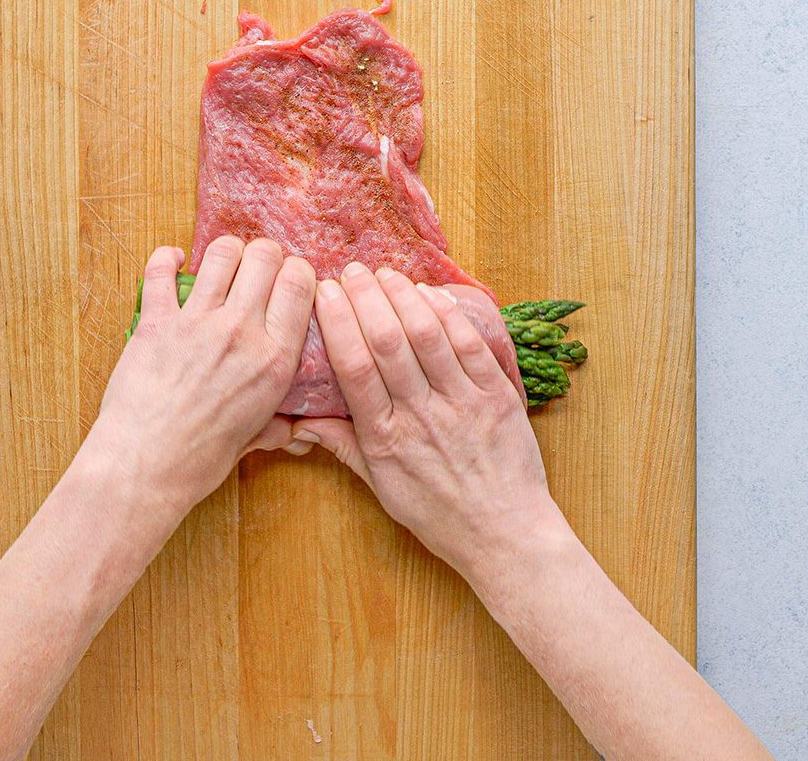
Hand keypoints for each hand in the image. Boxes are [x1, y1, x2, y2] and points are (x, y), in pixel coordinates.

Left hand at [88, 236, 317, 513]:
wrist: (146, 466)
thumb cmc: (200, 460)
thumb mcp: (253, 440)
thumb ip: (276, 427)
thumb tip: (294, 434)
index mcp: (275, 359)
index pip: (299, 283)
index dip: (298, 271)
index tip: (290, 279)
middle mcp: (241, 331)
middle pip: (265, 257)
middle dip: (265, 254)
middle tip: (257, 269)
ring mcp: (197, 322)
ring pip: (221, 253)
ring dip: (224, 252)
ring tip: (222, 263)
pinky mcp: (156, 321)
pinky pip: (161, 271)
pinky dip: (166, 259)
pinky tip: (173, 261)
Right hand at [292, 262, 563, 579]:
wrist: (504, 535)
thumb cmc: (440, 516)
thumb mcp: (382, 488)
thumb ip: (345, 448)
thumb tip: (303, 421)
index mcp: (386, 438)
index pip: (354, 367)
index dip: (339, 323)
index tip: (326, 294)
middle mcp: (421, 416)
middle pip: (387, 342)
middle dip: (366, 298)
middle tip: (352, 272)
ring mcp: (462, 404)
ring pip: (427, 336)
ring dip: (403, 297)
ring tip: (386, 274)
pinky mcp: (497, 398)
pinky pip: (469, 347)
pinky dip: (448, 315)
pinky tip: (430, 295)